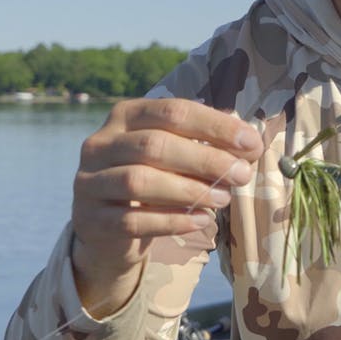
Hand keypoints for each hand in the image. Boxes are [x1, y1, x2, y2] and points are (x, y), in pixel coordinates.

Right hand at [70, 98, 262, 316]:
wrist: (108, 228)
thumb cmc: (155, 179)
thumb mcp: (177, 154)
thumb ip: (208, 144)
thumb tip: (251, 144)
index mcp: (126, 115)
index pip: (172, 111)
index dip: (215, 126)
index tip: (251, 143)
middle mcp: (100, 144)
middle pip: (155, 145)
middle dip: (205, 159)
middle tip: (242, 174)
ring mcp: (89, 182)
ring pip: (139, 181)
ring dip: (189, 190)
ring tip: (223, 199)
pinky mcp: (90, 220)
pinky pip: (132, 221)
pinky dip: (172, 220)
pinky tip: (200, 220)